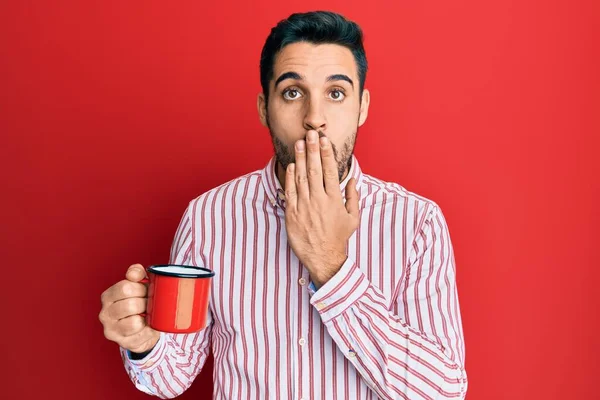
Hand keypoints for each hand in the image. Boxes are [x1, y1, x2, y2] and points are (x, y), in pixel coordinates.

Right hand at [99, 264, 159, 353]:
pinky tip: (149, 325)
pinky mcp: (123, 343)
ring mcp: (112, 330)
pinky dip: (150, 329)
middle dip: (146, 302)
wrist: (142, 327)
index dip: (141, 288)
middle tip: (151, 302)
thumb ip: (136, 273)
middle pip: (130, 305)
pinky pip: (142, 335)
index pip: (124, 288)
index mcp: (108, 296)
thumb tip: (135, 272)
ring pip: (134, 322)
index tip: (147, 289)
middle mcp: (105, 314)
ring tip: (149, 313)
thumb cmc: (140, 302)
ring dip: (147, 317)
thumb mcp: (138, 285)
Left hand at [284, 129, 359, 287]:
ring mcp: (304, 206)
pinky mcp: (292, 213)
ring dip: (300, 159)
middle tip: (310, 134)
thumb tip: (352, 180)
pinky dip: (290, 177)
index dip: (326, 153)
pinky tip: (291, 165)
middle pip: (315, 169)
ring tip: (299, 143)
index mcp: (334, 200)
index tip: (324, 140)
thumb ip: (353, 197)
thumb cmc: (339, 238)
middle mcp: (319, 200)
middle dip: (312, 150)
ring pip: (301, 177)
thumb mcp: (353, 218)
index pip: (330, 171)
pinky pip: (290, 192)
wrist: (323, 257)